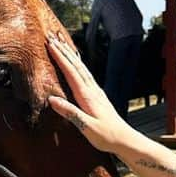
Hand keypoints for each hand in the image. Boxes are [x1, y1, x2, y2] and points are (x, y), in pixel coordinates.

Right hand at [46, 36, 134, 154]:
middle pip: (77, 66)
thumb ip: (70, 112)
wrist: (124, 139)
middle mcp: (92, 90)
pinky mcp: (98, 95)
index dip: (60, 58)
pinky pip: (86, 74)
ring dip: (71, 55)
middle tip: (52, 37)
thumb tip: (52, 100)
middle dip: (64, 51)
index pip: (71, 72)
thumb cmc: (106, 136)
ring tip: (62, 44)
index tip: (50, 45)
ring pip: (82, 68)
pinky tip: (77, 63)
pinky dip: (79, 64)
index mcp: (87, 96)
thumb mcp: (86, 127)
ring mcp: (96, 91)